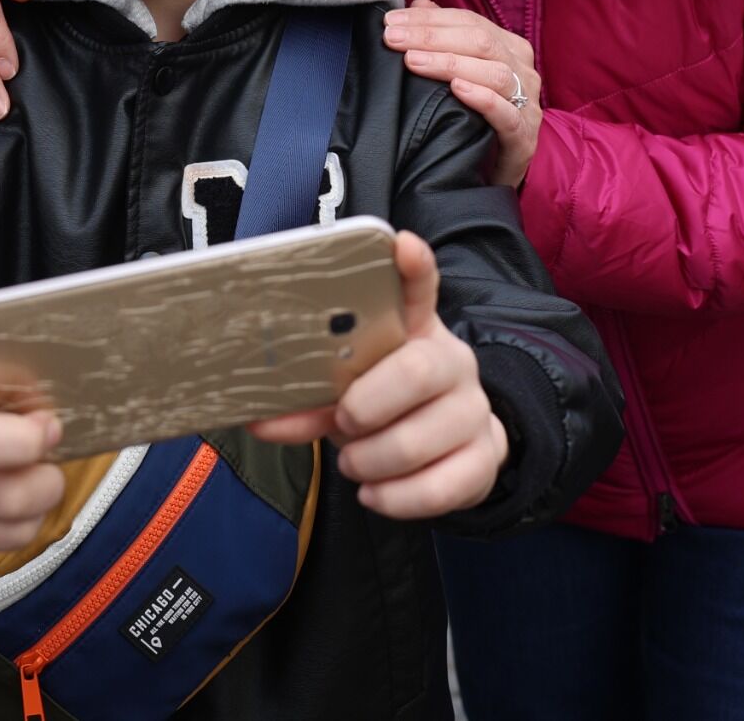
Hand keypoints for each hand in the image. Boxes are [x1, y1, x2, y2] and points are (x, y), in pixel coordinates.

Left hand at [248, 231, 505, 519]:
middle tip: (346, 421)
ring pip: (423, 438)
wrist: (449, 451)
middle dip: (369, 403)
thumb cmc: (385, 408)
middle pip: (419, 369)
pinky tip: (376, 493)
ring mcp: (475, 409)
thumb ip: (306, 402)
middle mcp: (452, 361)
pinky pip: (442, 486)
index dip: (413, 266)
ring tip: (355, 463)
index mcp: (416, 329)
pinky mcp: (486, 457)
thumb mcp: (345, 395)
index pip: (420, 286)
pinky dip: (396, 498)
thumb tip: (257, 419)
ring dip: (373, 459)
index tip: (400, 245)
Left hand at [385, 0, 540, 186]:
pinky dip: (482, 98)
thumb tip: (419, 5)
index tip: (391, 22)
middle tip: (393, 39)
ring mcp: (527, 103)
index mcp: (508, 48)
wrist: (494, 173)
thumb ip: (444, 37)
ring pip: (494, 73)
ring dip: (450, 63)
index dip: (429, 19)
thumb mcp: (460, 73)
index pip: (469, 22)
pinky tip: (456, 89)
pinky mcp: (524, 137)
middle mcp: (522, 71)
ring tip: (414, 61)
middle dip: (431, 36)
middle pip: (480, 41)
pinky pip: (506, 113)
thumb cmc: (476, 118)